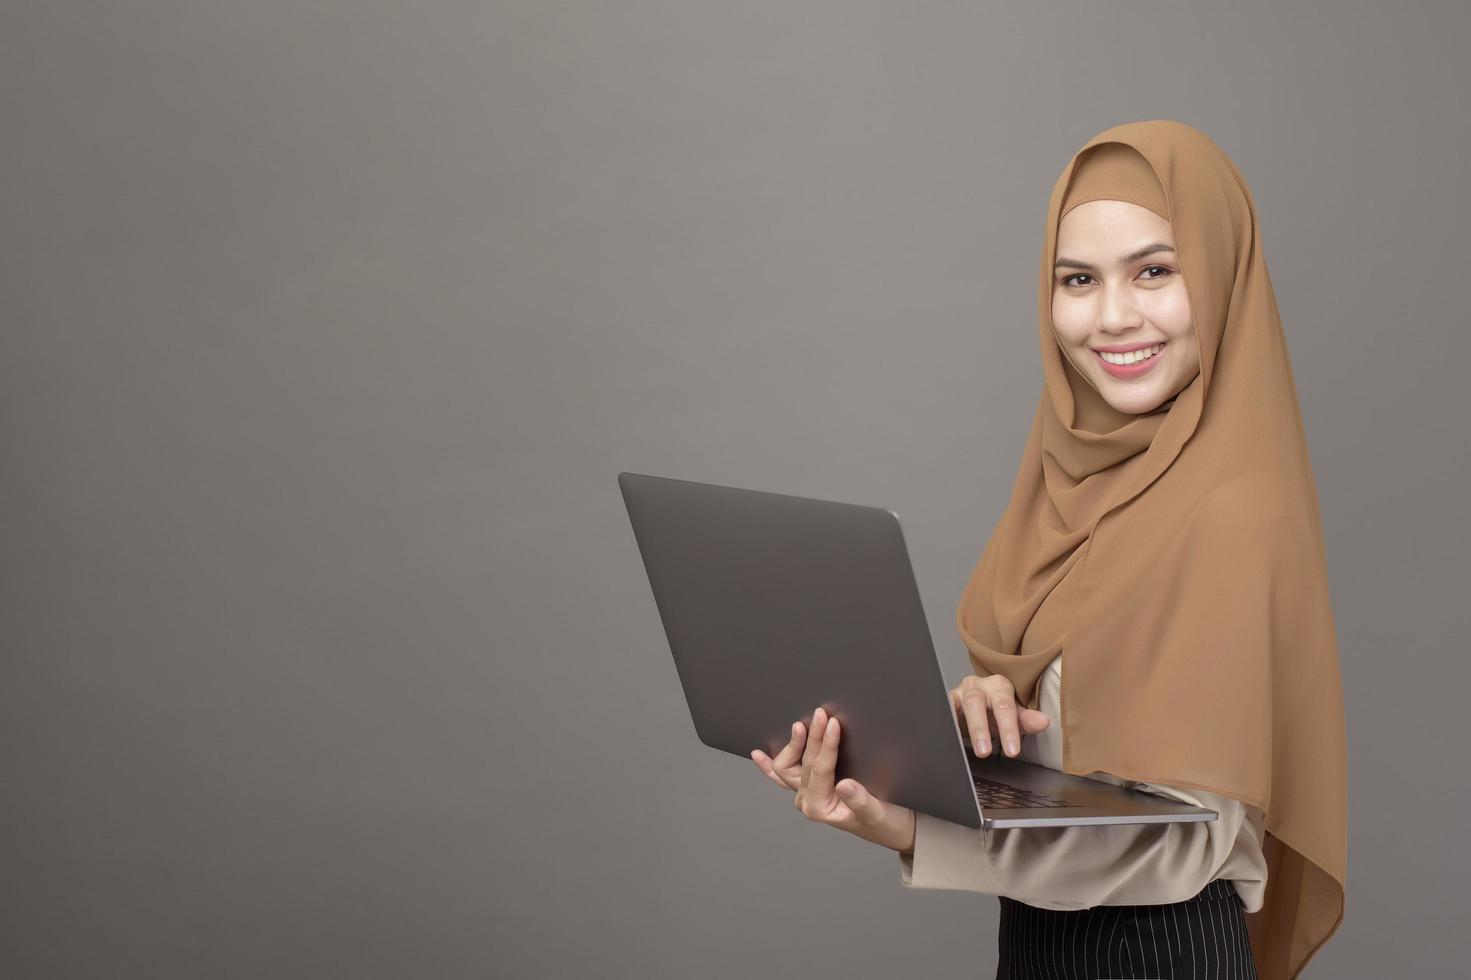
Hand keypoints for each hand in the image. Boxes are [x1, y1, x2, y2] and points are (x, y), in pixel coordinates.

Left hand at [751, 705, 916, 853]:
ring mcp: (805, 794)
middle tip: (822, 714)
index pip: (819, 769)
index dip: (826, 745)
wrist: (892, 829)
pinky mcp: (809, 788)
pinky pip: (783, 776)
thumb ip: (860, 801)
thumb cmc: (885, 823)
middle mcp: (807, 801)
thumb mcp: (877, 813)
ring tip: (800, 724)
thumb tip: (845, 785)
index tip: (833, 723)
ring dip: (794, 744)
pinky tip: (758, 755)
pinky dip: (769, 766)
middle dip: (813, 737)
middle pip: (803, 763)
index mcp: (819, 809)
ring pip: (788, 766)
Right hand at [951, 673, 1049, 758]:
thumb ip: (1026, 721)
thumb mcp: (1012, 717)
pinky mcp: (944, 702)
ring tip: (962, 747)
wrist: (973, 706)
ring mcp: (958, 693)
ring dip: (959, 728)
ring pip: (956, 706)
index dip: (1008, 729)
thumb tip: (1044, 722)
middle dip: (980, 729)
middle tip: (985, 752)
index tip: (1012, 751)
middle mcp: (977, 686)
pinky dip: (943, 723)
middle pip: (976, 704)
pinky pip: (942, 710)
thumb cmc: (995, 711)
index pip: (1004, 706)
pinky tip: (944, 736)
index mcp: (998, 686)